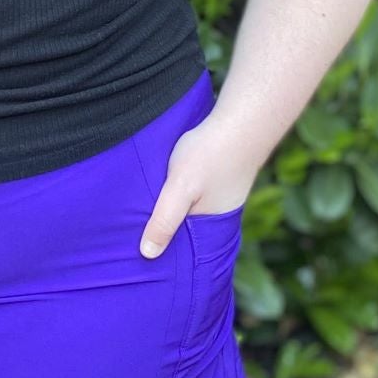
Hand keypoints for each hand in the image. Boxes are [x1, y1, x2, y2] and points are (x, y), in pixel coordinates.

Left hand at [138, 116, 257, 257]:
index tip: (141, 258)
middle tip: (134, 237)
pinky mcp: (217, 177)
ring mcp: (221, 195)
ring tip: (143, 213)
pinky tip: (165, 186)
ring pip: (189, 210)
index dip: (166, 254)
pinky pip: (193, 193)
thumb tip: (148, 255)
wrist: (242, 119)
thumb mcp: (180, 189)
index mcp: (213, 226)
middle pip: (187, 231)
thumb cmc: (211, 154)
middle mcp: (220, 214)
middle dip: (166, 233)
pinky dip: (179, 193)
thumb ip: (165, 221)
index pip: (187, 251)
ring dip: (171, 210)